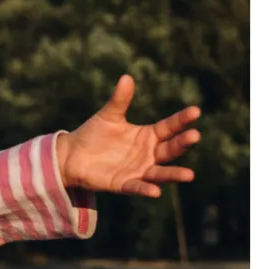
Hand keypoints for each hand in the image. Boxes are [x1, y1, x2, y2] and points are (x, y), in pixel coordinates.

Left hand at [57, 75, 200, 197]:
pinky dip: (146, 189)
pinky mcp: (124, 184)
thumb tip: (126, 77)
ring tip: (189, 175)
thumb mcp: (109, 115)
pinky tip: (155, 192)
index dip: (182, 120)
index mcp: (148, 136)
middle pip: (169, 149)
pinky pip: (137, 187)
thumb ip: (119, 100)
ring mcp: (138, 170)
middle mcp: (148, 154)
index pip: (169, 127)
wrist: (72, 155)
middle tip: (195, 135)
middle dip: (182, 143)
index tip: (196, 111)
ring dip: (173, 174)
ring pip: (160, 173)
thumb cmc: (94, 134)